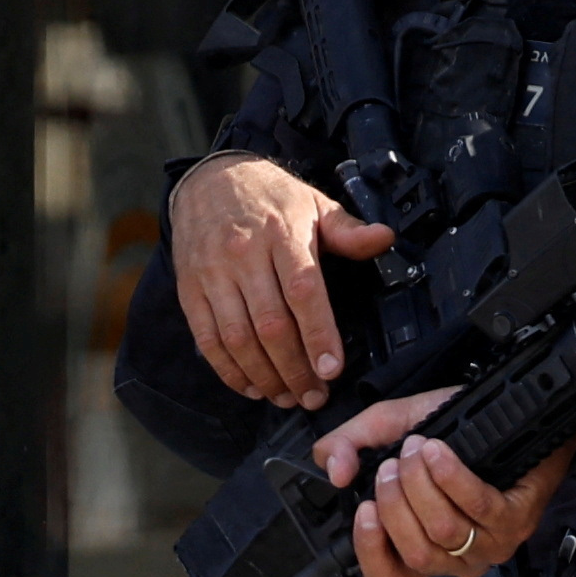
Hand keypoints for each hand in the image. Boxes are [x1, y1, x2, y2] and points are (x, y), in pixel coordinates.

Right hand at [170, 151, 387, 407]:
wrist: (208, 180)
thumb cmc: (270, 198)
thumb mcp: (314, 204)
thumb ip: (348, 230)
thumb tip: (385, 238)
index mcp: (281, 234)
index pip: (302, 291)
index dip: (318, 334)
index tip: (332, 369)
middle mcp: (243, 255)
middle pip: (270, 324)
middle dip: (294, 369)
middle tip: (314, 397)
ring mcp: (212, 274)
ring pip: (237, 338)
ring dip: (264, 376)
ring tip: (287, 397)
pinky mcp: (190, 289)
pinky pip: (207, 338)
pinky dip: (228, 369)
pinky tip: (251, 386)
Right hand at [324, 389, 559, 576]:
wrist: (514, 412)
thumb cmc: (455, 431)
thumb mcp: (391, 429)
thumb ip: (350, 445)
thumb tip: (334, 471)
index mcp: (423, 546)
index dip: (371, 553)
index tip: (364, 509)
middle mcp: (456, 557)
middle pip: (415, 551)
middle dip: (395, 502)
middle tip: (393, 463)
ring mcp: (489, 545)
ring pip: (443, 531)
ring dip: (422, 485)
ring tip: (418, 449)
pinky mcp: (516, 522)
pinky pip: (477, 508)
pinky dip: (452, 478)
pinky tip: (439, 453)